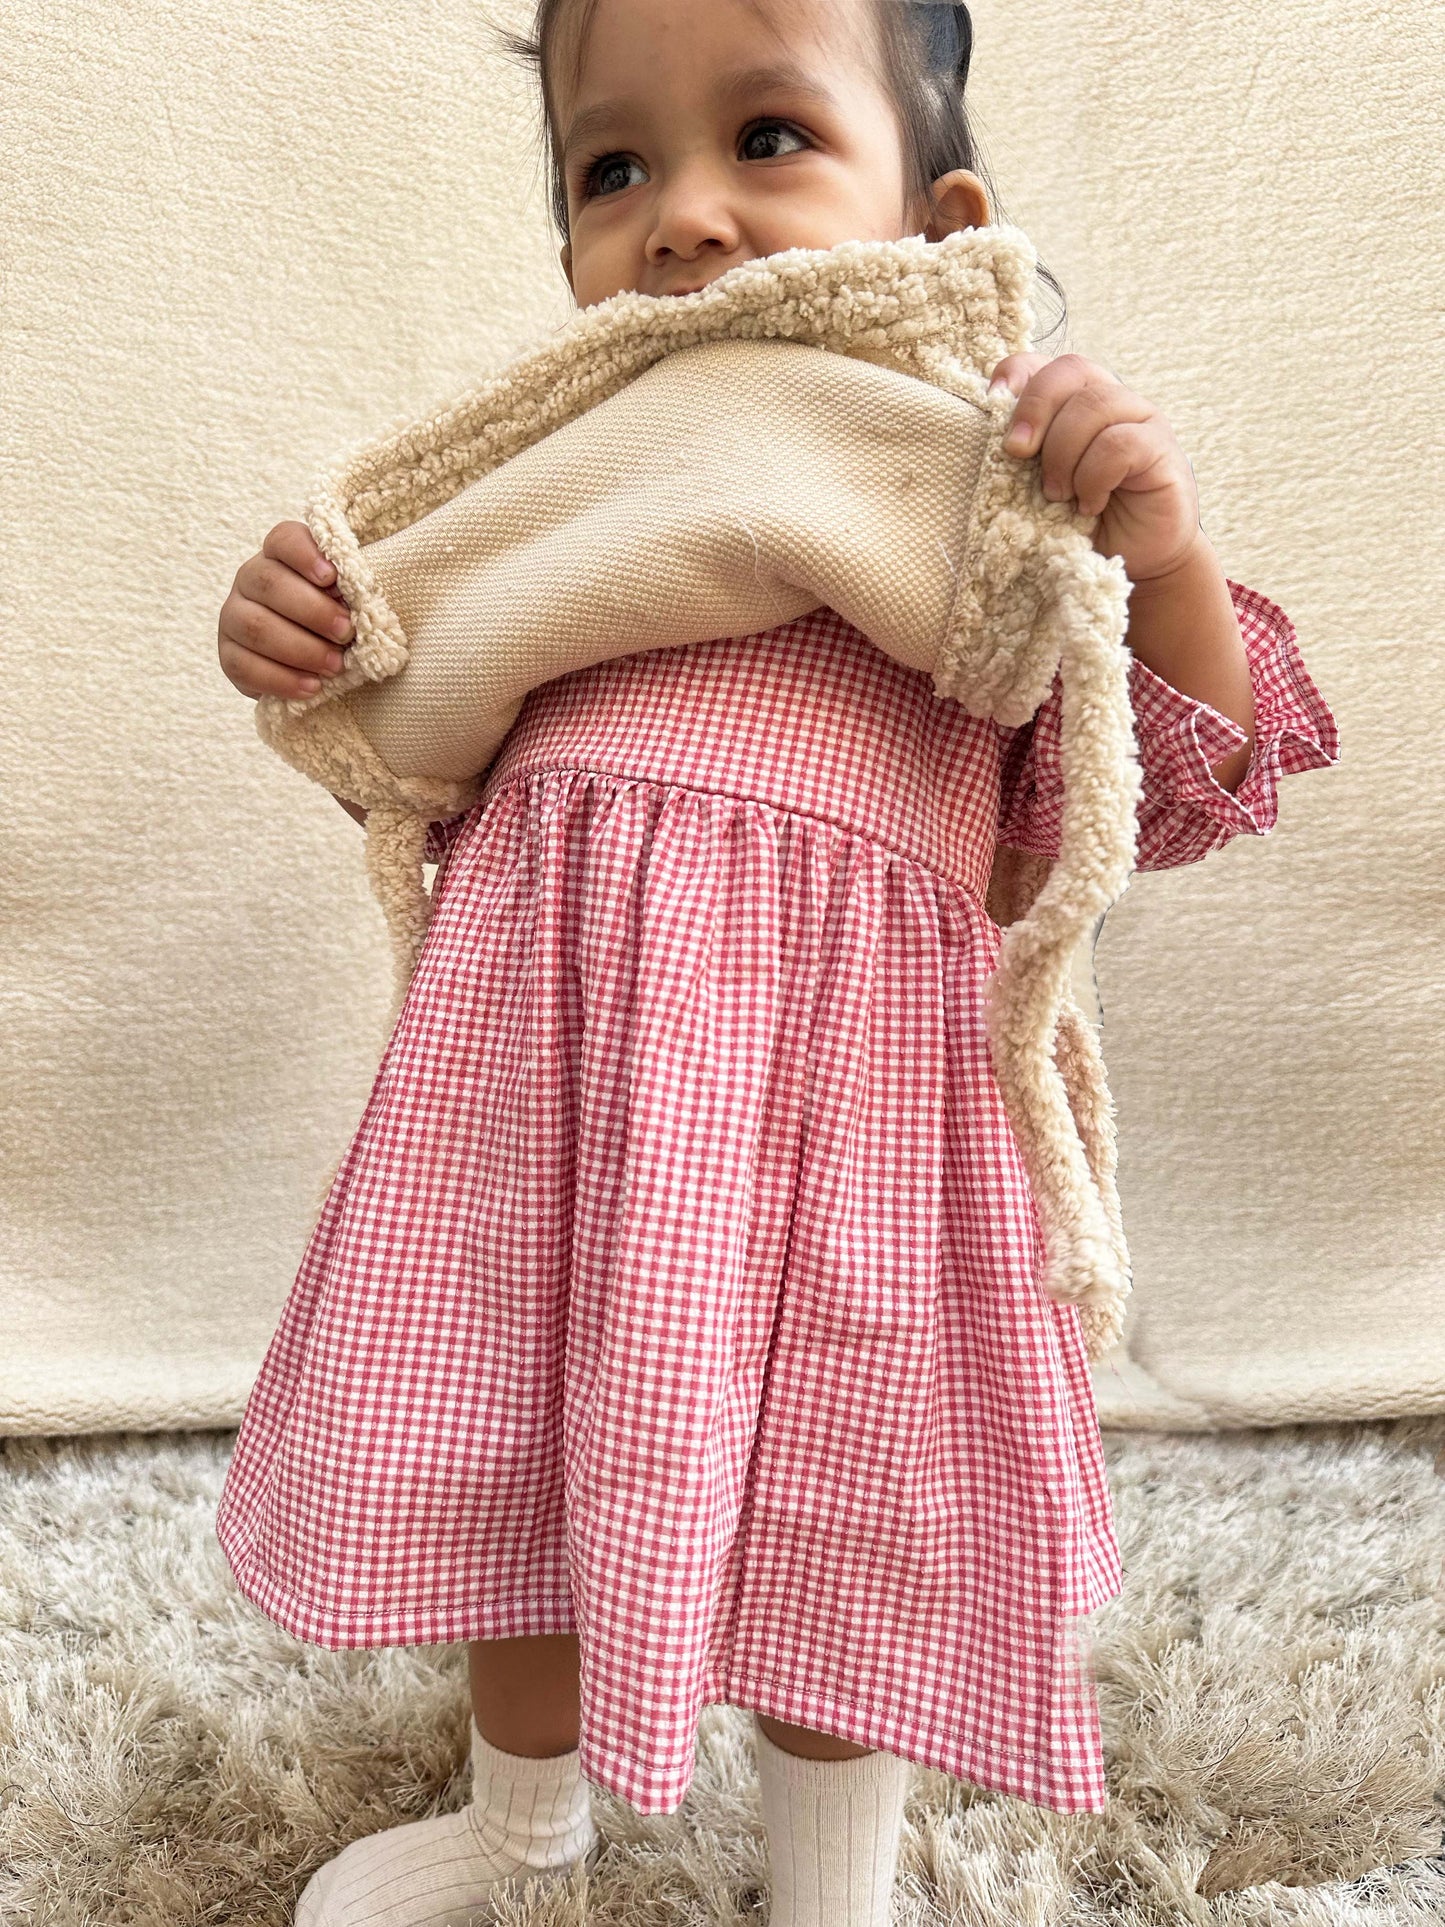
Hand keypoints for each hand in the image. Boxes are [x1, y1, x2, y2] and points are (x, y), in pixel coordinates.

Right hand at [218, 520, 353, 699]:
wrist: (316, 662)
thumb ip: (354, 589)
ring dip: (301, 649)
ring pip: (256, 627)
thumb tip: (364, 597)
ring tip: (335, 666)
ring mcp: (233, 616)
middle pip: (269, 583)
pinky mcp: (229, 655)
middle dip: (313, 610)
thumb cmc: (339, 619)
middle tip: (346, 633)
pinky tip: (313, 687)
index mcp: (280, 555)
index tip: (332, 576)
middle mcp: (250, 579)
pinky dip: (282, 680)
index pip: (284, 539)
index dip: (305, 554)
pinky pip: (245, 667)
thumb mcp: (351, 599)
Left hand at [985, 352, 1200, 584]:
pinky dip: (1095, 476)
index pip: (1042, 364)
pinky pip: (1121, 443)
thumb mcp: (1038, 488)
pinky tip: (1089, 504)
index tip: (992, 402)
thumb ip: (1022, 457)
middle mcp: (1109, 400)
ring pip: (1095, 404)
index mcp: (1073, 402)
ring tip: (1058, 495)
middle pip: (1069, 370)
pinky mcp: (1161, 450)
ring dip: (1064, 453)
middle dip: (1035, 408)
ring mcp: (1140, 420)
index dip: (1015, 374)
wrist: (1133, 562)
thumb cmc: (1079, 524)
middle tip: (1017, 453)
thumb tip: (985, 438)